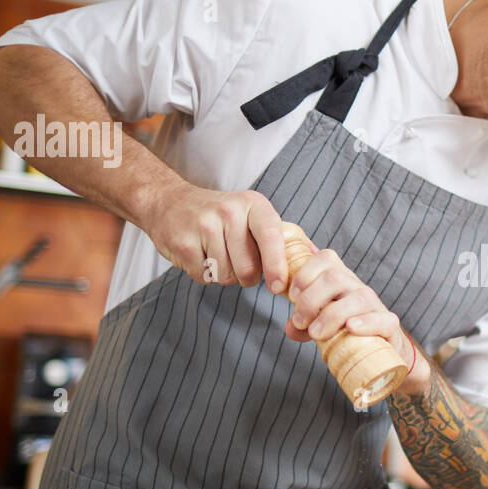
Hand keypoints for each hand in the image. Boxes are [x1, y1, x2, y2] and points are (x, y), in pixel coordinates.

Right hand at [144, 184, 287, 292]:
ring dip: (225, 276)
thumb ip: (285, 238)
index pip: (271, 236)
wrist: (169, 202)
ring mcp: (204, 226)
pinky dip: (204, 275)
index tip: (278, 286)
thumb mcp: (254, 215)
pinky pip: (204, 278)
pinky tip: (200, 255)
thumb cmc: (221, 215)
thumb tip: (318, 257)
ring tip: (217, 255)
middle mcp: (229, 212)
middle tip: (238, 261)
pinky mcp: (183, 244)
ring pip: (226, 276)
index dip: (276, 265)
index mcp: (253, 205)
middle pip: (248, 268)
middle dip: (247, 276)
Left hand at [284, 241, 424, 389]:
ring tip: (316, 334)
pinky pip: (381, 319)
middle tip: (300, 321)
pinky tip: (350, 328)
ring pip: (357, 298)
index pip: (325, 258)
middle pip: (335, 278)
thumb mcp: (318, 324)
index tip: (292, 297)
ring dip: (331, 315)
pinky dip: (365, 322)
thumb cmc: (343, 331)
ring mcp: (375, 305)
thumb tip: (290, 327)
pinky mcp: (389, 325)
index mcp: (340, 279)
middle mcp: (357, 287)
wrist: (379, 349)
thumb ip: (301, 324)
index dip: (304, 274)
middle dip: (310, 300)